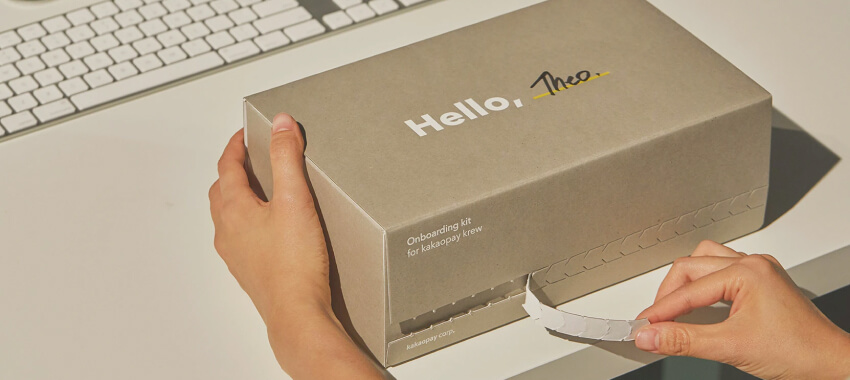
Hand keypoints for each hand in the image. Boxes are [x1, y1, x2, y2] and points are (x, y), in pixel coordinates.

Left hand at [209, 114, 382, 378]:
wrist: (297, 313)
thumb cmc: (294, 264)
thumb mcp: (295, 199)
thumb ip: (287, 157)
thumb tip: (281, 124)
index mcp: (234, 209)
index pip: (227, 166)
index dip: (236, 146)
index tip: (245, 134)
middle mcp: (228, 231)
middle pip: (222, 191)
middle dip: (234, 170)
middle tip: (250, 158)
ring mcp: (236, 254)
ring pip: (227, 216)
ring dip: (238, 197)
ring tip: (259, 190)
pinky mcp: (249, 271)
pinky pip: (239, 238)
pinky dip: (247, 223)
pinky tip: (268, 230)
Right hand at [635, 240, 849, 379]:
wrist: (832, 365)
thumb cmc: (799, 352)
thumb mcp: (731, 347)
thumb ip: (683, 340)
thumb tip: (651, 335)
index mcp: (747, 272)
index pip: (688, 290)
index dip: (660, 310)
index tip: (643, 326)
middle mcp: (753, 264)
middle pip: (691, 268)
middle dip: (669, 296)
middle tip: (654, 322)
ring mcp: (759, 271)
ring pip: (705, 262)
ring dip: (686, 283)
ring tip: (673, 307)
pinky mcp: (763, 282)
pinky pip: (722, 270)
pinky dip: (705, 285)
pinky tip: (700, 303)